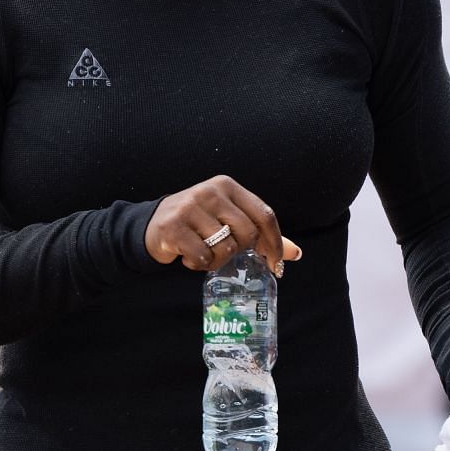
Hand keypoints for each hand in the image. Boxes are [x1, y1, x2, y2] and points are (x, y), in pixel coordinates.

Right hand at [146, 177, 301, 271]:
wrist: (153, 224)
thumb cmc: (198, 223)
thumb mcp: (228, 218)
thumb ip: (261, 233)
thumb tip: (296, 253)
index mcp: (228, 186)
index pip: (265, 214)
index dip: (275, 242)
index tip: (276, 264)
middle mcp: (210, 192)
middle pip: (248, 233)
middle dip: (241, 252)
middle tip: (226, 255)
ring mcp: (190, 207)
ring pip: (226, 247)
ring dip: (217, 261)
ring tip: (205, 255)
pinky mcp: (173, 227)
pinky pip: (202, 256)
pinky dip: (199, 264)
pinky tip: (190, 257)